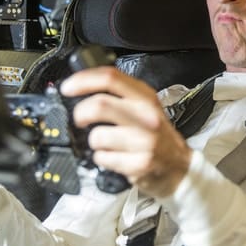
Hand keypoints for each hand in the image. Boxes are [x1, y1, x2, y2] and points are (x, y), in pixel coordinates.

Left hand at [59, 67, 191, 196]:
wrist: (178, 167)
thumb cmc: (157, 137)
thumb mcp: (145, 107)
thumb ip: (119, 96)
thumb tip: (83, 89)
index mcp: (145, 97)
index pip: (110, 78)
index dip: (82, 81)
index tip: (67, 88)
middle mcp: (146, 116)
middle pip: (100, 105)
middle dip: (80, 114)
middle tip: (79, 120)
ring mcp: (144, 140)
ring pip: (98, 136)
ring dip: (94, 142)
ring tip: (106, 144)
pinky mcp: (139, 163)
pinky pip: (103, 158)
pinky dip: (102, 159)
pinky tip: (115, 157)